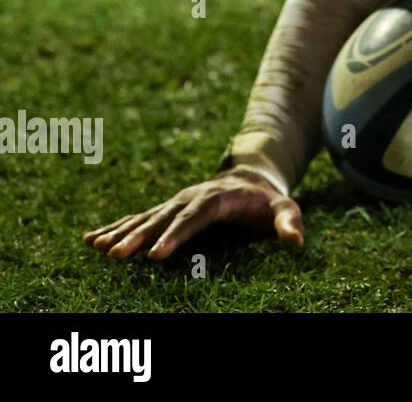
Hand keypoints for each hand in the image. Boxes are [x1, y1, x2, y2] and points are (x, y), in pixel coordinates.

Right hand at [83, 165, 303, 259]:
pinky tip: (92, 239)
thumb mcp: (285, 208)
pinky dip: (116, 227)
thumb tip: (296, 242)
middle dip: (139, 236)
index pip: (195, 217)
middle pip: (163, 217)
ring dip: (121, 232)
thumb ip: (290, 222)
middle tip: (116, 255)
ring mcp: (177, 202)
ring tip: (97, 247)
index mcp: (219, 198)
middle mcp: (192, 197)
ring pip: (146, 217)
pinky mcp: (167, 209)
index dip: (175, 234)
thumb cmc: (269, 200)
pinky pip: (139, 218)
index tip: (155, 255)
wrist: (252, 177)